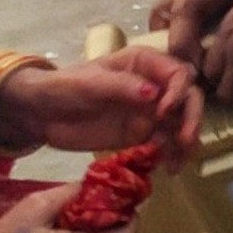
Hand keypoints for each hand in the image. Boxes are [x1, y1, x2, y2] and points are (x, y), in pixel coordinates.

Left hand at [0, 48, 196, 159]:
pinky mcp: (141, 134)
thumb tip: (154, 94)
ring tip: (179, 162)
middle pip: (188, 97)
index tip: (164, 112)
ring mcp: (149, 110)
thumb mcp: (89, 83)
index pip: (177, 73)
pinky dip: (172, 155)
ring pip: (181, 122)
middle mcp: (154, 84)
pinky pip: (165, 143)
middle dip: (191, 117)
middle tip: (185, 139)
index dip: (178, 91)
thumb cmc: (63, 88)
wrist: (40, 114)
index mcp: (144, 63)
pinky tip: (169, 169)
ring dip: (186, 140)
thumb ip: (122, 86)